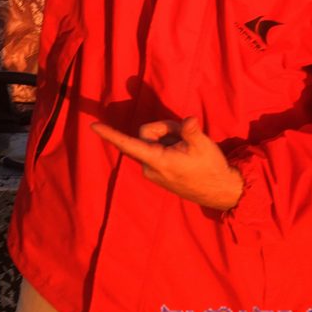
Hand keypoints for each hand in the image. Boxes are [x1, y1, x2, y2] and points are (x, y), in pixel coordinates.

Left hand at [91, 116, 243, 210]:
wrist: (219, 191)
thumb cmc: (210, 167)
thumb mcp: (203, 145)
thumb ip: (191, 131)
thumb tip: (188, 120)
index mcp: (157, 160)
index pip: (128, 144)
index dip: (110, 134)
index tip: (92, 126)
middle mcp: (149, 167)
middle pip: (146, 134)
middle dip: (164, 128)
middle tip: (184, 133)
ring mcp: (152, 172)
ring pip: (152, 142)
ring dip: (168, 138)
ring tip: (187, 148)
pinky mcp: (157, 174)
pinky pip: (156, 151)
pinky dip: (168, 146)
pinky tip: (184, 154)